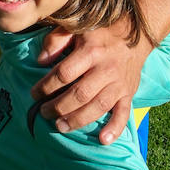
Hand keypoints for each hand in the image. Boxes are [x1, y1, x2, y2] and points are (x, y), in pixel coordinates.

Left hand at [33, 17, 150, 141]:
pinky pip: (124, 113)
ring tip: (60, 126)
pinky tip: (102, 140)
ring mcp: (119, 84)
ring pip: (98, 107)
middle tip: (44, 113)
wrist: (136, 34)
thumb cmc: (99, 33)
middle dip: (58, 107)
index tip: (34, 94)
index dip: (46, 86)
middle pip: (80, 94)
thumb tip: (40, 61)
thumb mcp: (75, 28)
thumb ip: (56, 41)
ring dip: (77, 120)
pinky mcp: (129, 93)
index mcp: (90, 51)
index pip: (64, 74)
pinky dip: (115, 129)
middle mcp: (106, 69)